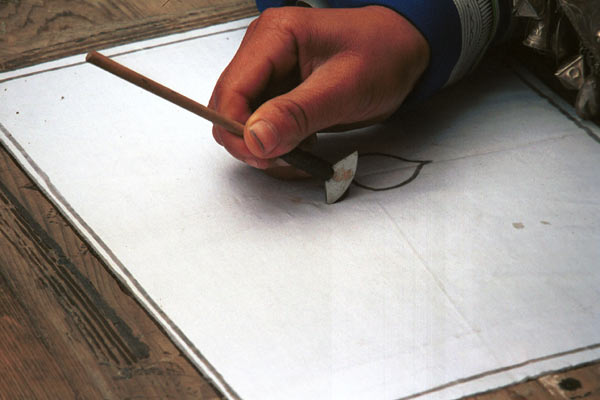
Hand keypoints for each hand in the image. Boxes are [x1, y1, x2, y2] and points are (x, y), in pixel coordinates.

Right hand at [209, 5, 429, 169]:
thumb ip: (297, 114)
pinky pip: (263, 124)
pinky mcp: (278, 90)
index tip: (263, 156)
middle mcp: (263, 50)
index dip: (238, 130)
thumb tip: (255, 139)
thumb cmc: (383, 55)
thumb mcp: (344, 88)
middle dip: (252, 141)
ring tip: (303, 149)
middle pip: (230, 107)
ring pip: (244, 121)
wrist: (403, 52)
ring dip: (266, 145)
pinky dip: (278, 142)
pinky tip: (303, 142)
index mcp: (275, 35)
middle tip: (286, 158)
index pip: (231, 90)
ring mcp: (269, 71)